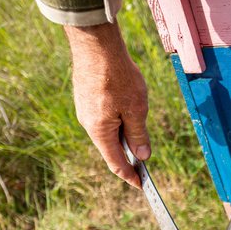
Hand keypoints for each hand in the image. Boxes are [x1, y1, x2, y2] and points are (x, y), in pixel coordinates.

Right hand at [64, 21, 149, 187]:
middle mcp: (88, 123)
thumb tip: (142, 155)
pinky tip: (126, 105)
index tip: (141, 185)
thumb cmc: (117, 76)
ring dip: (124, 131)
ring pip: (108, 129)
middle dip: (129, 152)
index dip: (129, 176)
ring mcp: (84, 109)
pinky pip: (103, 116)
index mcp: (99, 132)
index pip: (115, 163)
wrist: (95, 45)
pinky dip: (116, 118)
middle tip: (146, 154)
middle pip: (111, 146)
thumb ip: (138, 135)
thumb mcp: (136, 109)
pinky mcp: (85, 97)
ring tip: (138, 117)